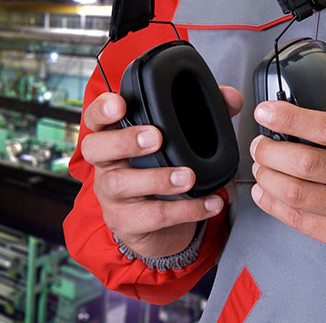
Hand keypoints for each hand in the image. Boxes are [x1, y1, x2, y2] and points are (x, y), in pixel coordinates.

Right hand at [81, 87, 242, 258]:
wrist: (157, 228)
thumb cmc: (162, 174)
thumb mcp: (179, 142)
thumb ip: (204, 115)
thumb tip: (231, 97)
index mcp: (113, 138)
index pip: (94, 118)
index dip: (102, 110)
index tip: (119, 104)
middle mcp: (105, 165)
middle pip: (95, 148)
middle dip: (124, 140)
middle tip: (155, 138)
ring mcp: (111, 195)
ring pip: (121, 184)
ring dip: (157, 178)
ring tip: (188, 177)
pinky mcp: (125, 222)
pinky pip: (152, 216)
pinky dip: (185, 210)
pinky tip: (209, 202)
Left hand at [250, 89, 325, 276]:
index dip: (290, 118)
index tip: (266, 112)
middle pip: (304, 162)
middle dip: (269, 152)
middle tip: (260, 144)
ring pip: (295, 193)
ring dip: (266, 177)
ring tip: (260, 167)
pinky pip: (298, 220)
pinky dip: (272, 204)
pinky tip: (264, 192)